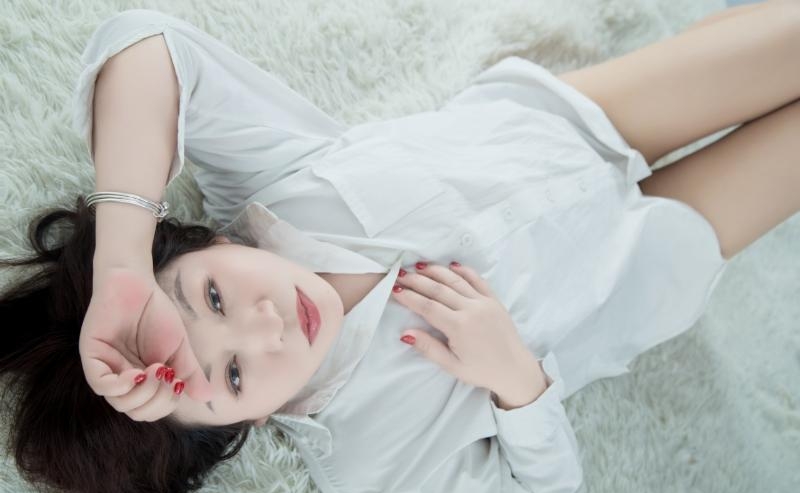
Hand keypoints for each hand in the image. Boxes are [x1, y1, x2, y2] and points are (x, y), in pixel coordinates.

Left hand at [79, 265, 212, 420]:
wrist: (136, 283)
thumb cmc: (156, 312)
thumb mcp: (179, 346)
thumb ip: (189, 372)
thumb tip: (208, 397)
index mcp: (144, 379)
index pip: (151, 408)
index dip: (166, 404)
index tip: (178, 381)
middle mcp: (124, 377)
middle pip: (136, 410)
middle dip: (157, 401)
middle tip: (168, 378)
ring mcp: (107, 367)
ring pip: (119, 402)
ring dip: (141, 394)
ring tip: (154, 371)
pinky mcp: (92, 356)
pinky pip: (100, 384)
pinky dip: (120, 386)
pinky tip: (136, 373)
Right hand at [391, 261, 543, 393]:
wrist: (514, 370)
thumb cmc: (481, 371)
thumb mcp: (452, 366)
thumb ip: (428, 348)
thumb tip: (405, 333)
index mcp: (460, 327)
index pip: (428, 307)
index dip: (409, 297)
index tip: (395, 290)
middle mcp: (472, 310)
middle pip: (438, 289)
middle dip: (417, 280)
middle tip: (400, 274)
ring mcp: (484, 302)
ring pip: (455, 280)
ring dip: (436, 271)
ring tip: (418, 266)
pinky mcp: (494, 300)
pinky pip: (477, 279)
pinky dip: (463, 270)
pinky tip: (450, 265)